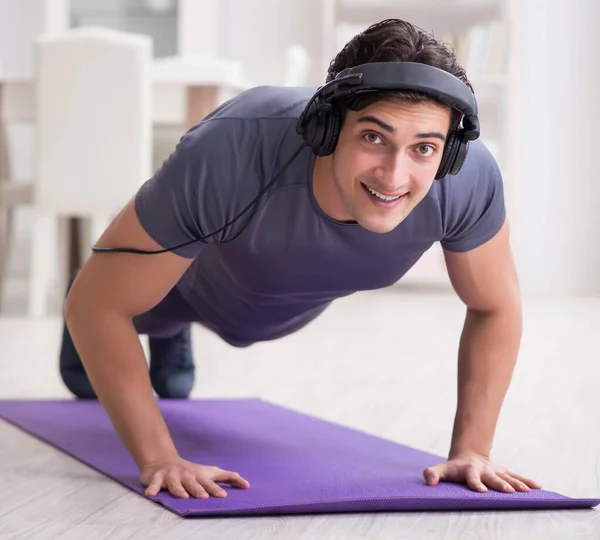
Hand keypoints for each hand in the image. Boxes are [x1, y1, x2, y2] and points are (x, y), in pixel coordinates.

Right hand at [140, 455, 250, 498]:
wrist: (163, 461)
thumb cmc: (191, 471)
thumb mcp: (209, 472)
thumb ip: (227, 477)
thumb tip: (247, 485)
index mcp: (199, 475)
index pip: (209, 482)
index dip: (216, 488)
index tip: (224, 496)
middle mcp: (186, 475)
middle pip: (193, 483)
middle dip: (198, 489)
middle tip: (204, 496)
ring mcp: (172, 476)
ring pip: (175, 483)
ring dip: (179, 489)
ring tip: (183, 496)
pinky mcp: (157, 478)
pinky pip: (154, 484)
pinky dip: (153, 489)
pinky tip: (151, 494)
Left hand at [423, 452, 541, 492]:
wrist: (468, 455)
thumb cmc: (454, 468)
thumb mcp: (442, 469)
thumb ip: (433, 473)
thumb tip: (428, 480)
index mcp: (469, 470)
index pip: (471, 478)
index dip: (475, 484)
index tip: (481, 490)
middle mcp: (485, 470)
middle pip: (493, 478)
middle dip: (501, 484)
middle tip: (508, 491)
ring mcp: (496, 470)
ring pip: (508, 476)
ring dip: (517, 484)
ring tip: (527, 491)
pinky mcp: (504, 472)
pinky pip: (517, 476)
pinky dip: (527, 481)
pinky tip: (538, 487)